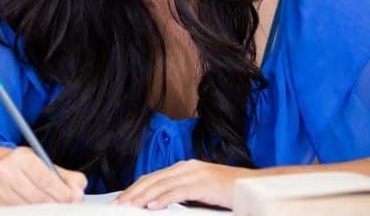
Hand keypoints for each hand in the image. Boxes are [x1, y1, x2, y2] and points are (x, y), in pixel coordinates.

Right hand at [0, 146, 86, 204]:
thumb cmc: (19, 165)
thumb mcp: (42, 162)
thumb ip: (64, 176)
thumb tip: (78, 191)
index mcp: (21, 158)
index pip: (46, 179)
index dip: (63, 193)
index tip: (74, 199)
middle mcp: (8, 173)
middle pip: (39, 198)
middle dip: (58, 205)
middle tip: (68, 206)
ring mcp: (0, 191)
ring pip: (30, 209)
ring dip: (47, 212)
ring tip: (53, 207)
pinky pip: (21, 212)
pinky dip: (34, 213)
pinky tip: (39, 209)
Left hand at [115, 159, 253, 209]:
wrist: (255, 186)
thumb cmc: (230, 191)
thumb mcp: (201, 191)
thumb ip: (183, 194)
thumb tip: (161, 204)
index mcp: (184, 168)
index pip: (153, 177)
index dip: (136, 187)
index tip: (123, 197)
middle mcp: (186, 168)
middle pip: (153, 179)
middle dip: (134, 192)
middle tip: (119, 203)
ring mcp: (195, 174)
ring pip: (161, 185)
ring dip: (143, 196)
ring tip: (130, 205)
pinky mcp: (204, 184)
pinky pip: (179, 192)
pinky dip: (163, 199)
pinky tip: (152, 206)